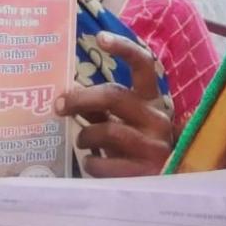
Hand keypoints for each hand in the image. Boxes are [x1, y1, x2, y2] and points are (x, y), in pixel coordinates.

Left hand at [54, 31, 172, 177]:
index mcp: (152, 101)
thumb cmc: (137, 148)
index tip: (100, 38)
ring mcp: (154, 147)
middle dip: (80, 98)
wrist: (166, 187)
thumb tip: (68, 91)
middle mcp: (157, 119)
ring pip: (105, 131)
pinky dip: (90, 163)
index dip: (124, 48)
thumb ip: (102, 107)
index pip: (144, 65)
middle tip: (59, 105)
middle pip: (114, 95)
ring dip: (84, 136)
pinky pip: (102, 164)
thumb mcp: (125, 122)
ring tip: (82, 141)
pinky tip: (93, 164)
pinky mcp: (145, 174)